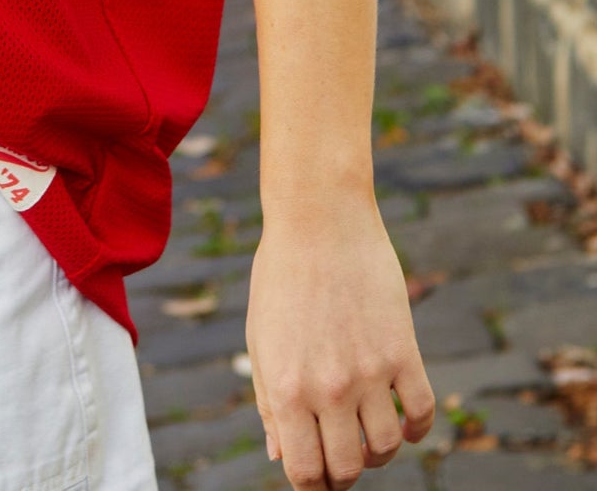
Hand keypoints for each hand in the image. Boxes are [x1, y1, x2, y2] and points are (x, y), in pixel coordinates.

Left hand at [245, 195, 434, 485]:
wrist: (319, 219)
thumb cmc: (282, 276)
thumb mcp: (262, 339)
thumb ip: (270, 401)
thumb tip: (282, 455)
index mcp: (286, 388)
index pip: (304, 472)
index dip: (311, 484)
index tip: (315, 475)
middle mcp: (328, 388)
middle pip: (348, 468)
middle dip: (343, 472)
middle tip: (341, 456)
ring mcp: (370, 372)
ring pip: (386, 449)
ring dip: (378, 452)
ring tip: (367, 435)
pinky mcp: (403, 351)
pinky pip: (422, 413)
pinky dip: (416, 429)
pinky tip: (404, 421)